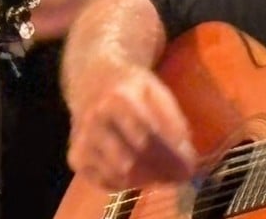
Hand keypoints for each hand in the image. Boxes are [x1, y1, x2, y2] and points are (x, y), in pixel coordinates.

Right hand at [67, 63, 197, 189]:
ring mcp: (82, 141)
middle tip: (180, 175)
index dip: (171, 155)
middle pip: (133, 160)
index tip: (189, 165)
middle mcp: (94, 121)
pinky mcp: (76, 158)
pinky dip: (129, 183)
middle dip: (161, 171)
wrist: (91, 81)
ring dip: (148, 179)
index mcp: (117, 100)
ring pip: (121, 175)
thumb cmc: (130, 87)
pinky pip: (107, 182)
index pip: (148, 136)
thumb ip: (171, 117)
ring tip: (164, 174)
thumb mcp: (155, 90)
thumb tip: (184, 151)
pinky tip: (141, 173)